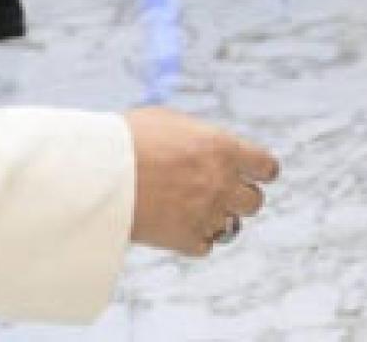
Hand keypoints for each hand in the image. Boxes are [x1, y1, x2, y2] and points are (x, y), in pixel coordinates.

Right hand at [125, 106, 277, 255]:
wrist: (100, 173)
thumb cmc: (128, 139)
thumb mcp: (169, 121)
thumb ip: (198, 136)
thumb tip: (206, 145)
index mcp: (222, 148)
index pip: (266, 166)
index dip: (260, 170)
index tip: (254, 172)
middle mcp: (222, 182)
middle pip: (255, 201)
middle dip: (240, 196)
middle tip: (219, 191)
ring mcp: (207, 213)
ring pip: (233, 225)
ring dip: (218, 217)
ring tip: (195, 207)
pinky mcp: (188, 239)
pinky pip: (206, 245)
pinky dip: (196, 237)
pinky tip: (178, 224)